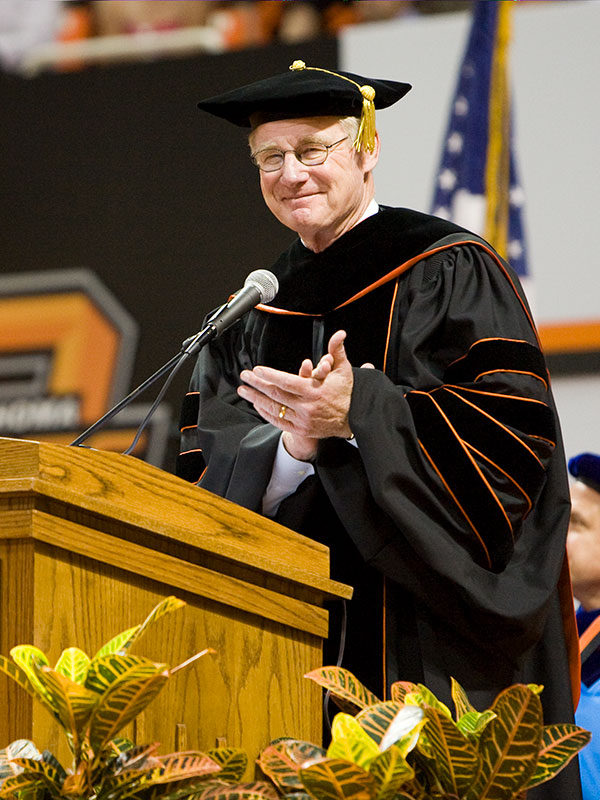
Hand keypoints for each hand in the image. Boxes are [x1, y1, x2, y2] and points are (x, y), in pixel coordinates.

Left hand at [237, 330, 354, 460]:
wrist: (352, 420)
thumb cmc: (345, 393)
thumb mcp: (343, 370)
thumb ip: (337, 351)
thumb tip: (340, 334)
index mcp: (314, 391)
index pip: (287, 382)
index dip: (270, 376)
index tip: (257, 370)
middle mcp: (306, 407)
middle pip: (276, 394)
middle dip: (257, 384)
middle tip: (244, 376)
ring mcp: (302, 420)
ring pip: (274, 408)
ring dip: (256, 399)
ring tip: (244, 390)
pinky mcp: (301, 429)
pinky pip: (278, 421)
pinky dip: (266, 413)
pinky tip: (257, 404)